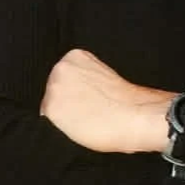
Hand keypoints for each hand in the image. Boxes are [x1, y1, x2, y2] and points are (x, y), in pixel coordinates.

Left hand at [41, 49, 170, 152]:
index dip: (74, 92)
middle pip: (54, 90)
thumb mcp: (103, 76)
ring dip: (63, 115)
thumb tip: (77, 94)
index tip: (86, 100)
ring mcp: (53, 88)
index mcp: (75, 56)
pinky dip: (62, 128)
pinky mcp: (51, 109)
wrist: (134, 115)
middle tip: (87, 113)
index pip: (63, 77)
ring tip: (86, 120)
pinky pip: (49, 123)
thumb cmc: (127, 101)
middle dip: (66, 102)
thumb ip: (85, 79)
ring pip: (50, 106)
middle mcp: (60, 68)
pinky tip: (80, 127)